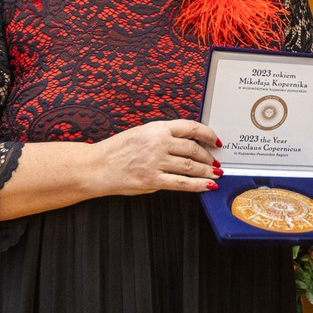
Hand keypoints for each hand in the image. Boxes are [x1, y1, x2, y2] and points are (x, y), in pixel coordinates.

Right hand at [95, 119, 221, 194]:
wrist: (96, 166)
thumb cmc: (117, 150)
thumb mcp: (141, 133)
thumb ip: (163, 137)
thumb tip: (188, 146)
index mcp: (156, 128)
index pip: (191, 127)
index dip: (208, 134)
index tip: (215, 141)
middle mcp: (158, 143)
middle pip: (193, 149)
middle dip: (208, 157)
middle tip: (215, 162)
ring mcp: (155, 162)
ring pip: (190, 166)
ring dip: (206, 171)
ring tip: (214, 174)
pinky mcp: (152, 180)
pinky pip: (181, 183)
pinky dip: (198, 185)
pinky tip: (206, 185)